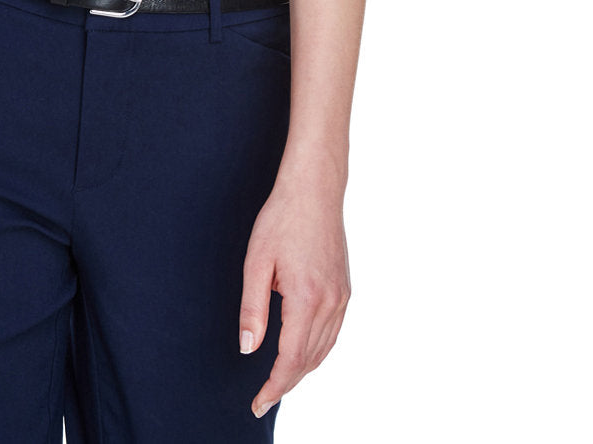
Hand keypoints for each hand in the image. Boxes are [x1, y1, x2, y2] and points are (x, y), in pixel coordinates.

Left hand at [238, 175, 350, 418]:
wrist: (314, 189)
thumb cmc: (281, 219)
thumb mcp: (256, 262)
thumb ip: (253, 308)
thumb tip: (248, 348)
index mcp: (306, 298)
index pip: (290, 359)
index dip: (274, 386)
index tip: (258, 404)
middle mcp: (330, 303)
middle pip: (308, 360)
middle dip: (286, 384)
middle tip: (262, 400)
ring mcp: (341, 297)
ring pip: (323, 350)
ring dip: (302, 370)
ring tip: (278, 383)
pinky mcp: (344, 289)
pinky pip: (332, 333)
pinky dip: (317, 352)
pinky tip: (302, 354)